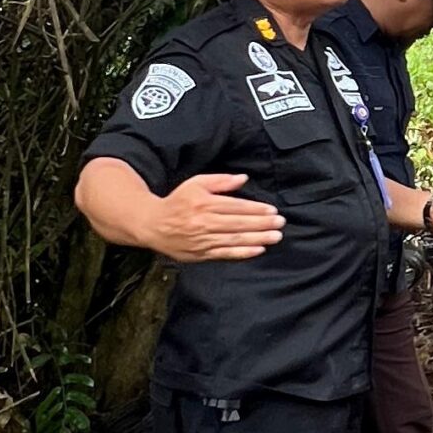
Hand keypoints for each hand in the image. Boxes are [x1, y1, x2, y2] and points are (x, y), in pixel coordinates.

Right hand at [153, 173, 284, 261]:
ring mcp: (202, 240)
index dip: (255, 209)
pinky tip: (258, 250)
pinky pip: (225, 254)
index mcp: (204, 203)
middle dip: (262, 224)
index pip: (235, 207)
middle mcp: (204, 222)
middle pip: (238, 223)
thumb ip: (221, 181)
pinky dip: (243, 253)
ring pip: (234, 239)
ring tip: (275, 237)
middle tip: (280, 223)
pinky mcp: (200, 254)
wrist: (152, 224)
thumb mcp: (196, 183)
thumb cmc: (177, 201)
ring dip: (257, 239)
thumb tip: (243, 178)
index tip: (272, 211)